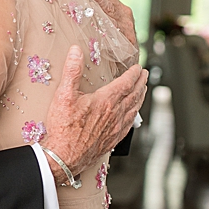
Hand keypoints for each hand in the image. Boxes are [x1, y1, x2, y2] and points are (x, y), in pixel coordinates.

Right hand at [41, 45, 146, 175]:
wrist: (63, 157)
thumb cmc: (63, 129)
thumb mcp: (64, 95)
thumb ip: (72, 71)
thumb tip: (75, 52)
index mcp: (105, 101)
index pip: (126, 83)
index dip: (134, 73)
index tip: (138, 67)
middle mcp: (115, 114)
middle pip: (134, 95)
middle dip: (141, 83)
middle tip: (145, 75)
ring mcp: (115, 128)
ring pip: (134, 109)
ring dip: (140, 97)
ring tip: (143, 90)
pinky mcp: (113, 140)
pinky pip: (129, 125)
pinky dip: (134, 115)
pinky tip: (133, 115)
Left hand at [83, 0, 137, 48]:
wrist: (130, 57)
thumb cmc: (118, 34)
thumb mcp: (112, 12)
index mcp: (120, 9)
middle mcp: (124, 17)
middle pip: (108, 3)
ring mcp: (126, 29)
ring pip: (110, 17)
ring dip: (99, 8)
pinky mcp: (127, 42)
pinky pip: (114, 35)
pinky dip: (105, 28)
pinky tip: (95, 22)